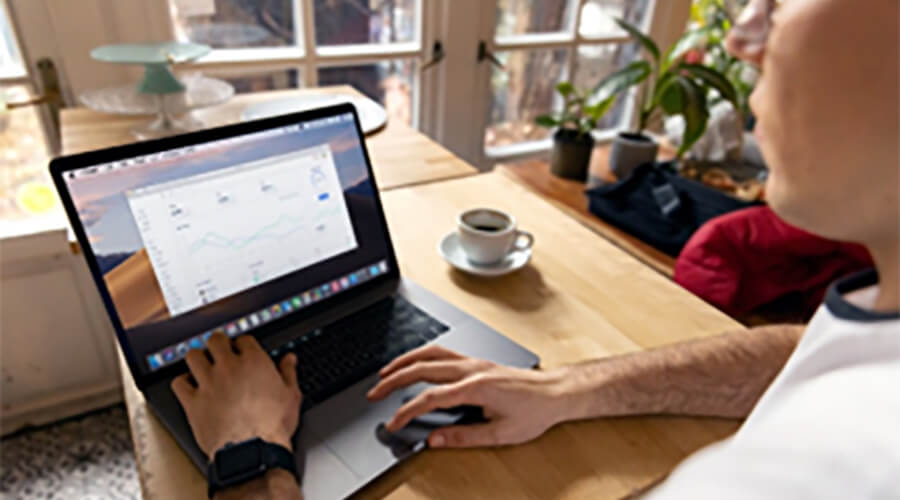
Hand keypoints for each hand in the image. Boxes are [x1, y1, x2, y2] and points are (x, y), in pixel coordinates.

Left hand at [171, 332, 301, 457]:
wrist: (252, 451)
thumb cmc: (272, 426)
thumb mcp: (291, 396)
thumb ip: (288, 373)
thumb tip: (289, 359)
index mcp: (254, 362)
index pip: (243, 339)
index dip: (243, 344)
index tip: (243, 351)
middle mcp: (228, 368)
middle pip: (216, 340)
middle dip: (218, 343)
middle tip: (220, 351)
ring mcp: (208, 383)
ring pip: (193, 356)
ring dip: (198, 358)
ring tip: (203, 365)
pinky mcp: (193, 402)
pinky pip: (179, 383)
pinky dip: (182, 382)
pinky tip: (190, 386)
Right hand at [367, 345, 566, 447]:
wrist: (555, 392)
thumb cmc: (534, 412)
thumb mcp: (501, 434)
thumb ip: (464, 437)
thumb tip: (435, 441)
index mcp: (475, 387)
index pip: (430, 397)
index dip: (406, 411)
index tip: (393, 424)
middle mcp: (471, 369)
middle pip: (422, 367)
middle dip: (393, 380)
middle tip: (374, 393)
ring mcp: (473, 362)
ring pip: (430, 354)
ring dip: (404, 362)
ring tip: (384, 374)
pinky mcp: (476, 361)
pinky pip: (441, 353)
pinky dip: (420, 357)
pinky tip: (413, 364)